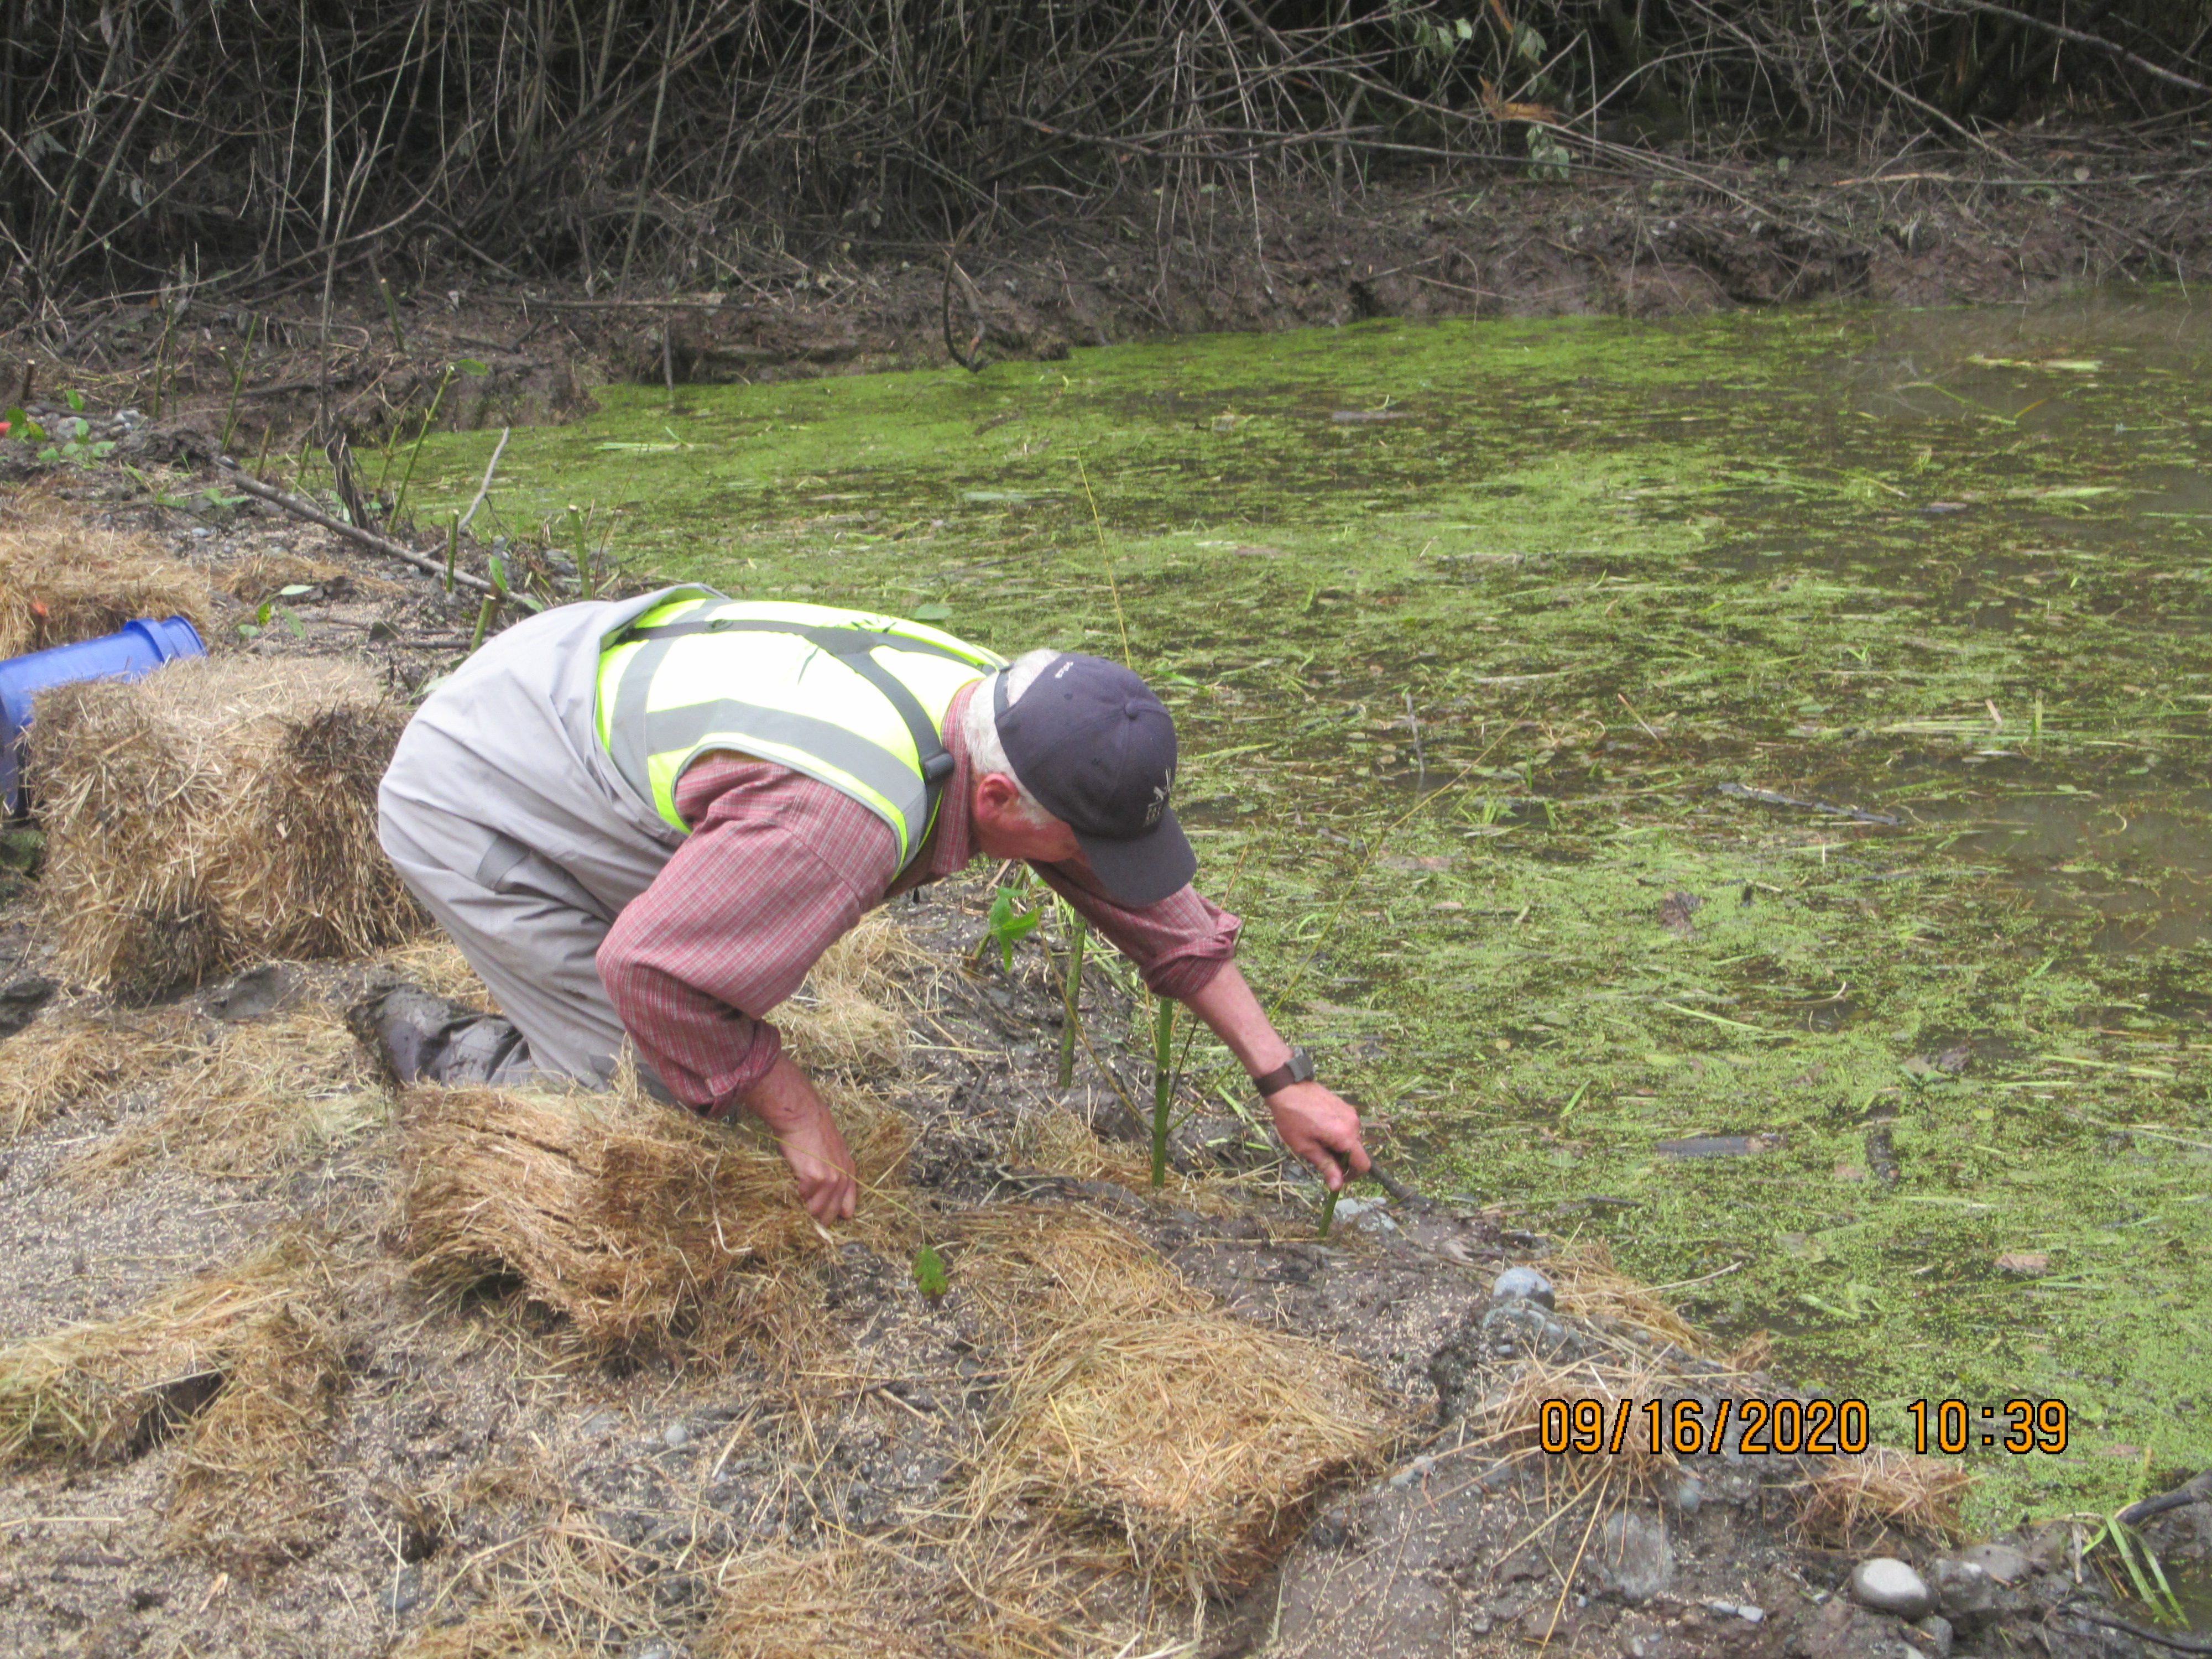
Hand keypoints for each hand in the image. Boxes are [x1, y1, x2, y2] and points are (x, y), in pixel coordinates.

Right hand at [774, 1106, 858, 1222]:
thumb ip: (833, 1170)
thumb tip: (824, 1191)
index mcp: (849, 1170)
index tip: (829, 1218)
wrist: (804, 1117)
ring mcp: (830, 1179)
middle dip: (821, 1217)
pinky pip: (804, 1197)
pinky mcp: (815, 1179)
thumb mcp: (832, 1151)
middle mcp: (843, 1177)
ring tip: (801, 1199)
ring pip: (817, 1209)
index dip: (838, 1213)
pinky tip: (796, 1182)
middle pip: (833, 1211)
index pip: (849, 1205)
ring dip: (807, 1207)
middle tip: (811, 1219)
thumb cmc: (813, 1130)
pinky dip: (798, 1193)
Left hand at [1265, 1080, 1370, 1191]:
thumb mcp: (1305, 1146)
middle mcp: (1354, 1124)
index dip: (1353, 1175)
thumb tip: (1337, 1186)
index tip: (1337, 1176)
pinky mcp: (1345, 1106)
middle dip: (1342, 1159)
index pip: (1363, 1164)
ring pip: (1351, 1140)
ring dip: (1339, 1146)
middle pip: (1356, 1152)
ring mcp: (1351, 1113)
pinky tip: (1320, 1129)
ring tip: (1317, 1140)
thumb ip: (1325, 1166)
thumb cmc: (1292, 1118)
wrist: (1287, 1087)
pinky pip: (1347, 1127)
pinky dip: (1338, 1134)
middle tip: (1319, 1155)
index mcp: (1345, 1136)